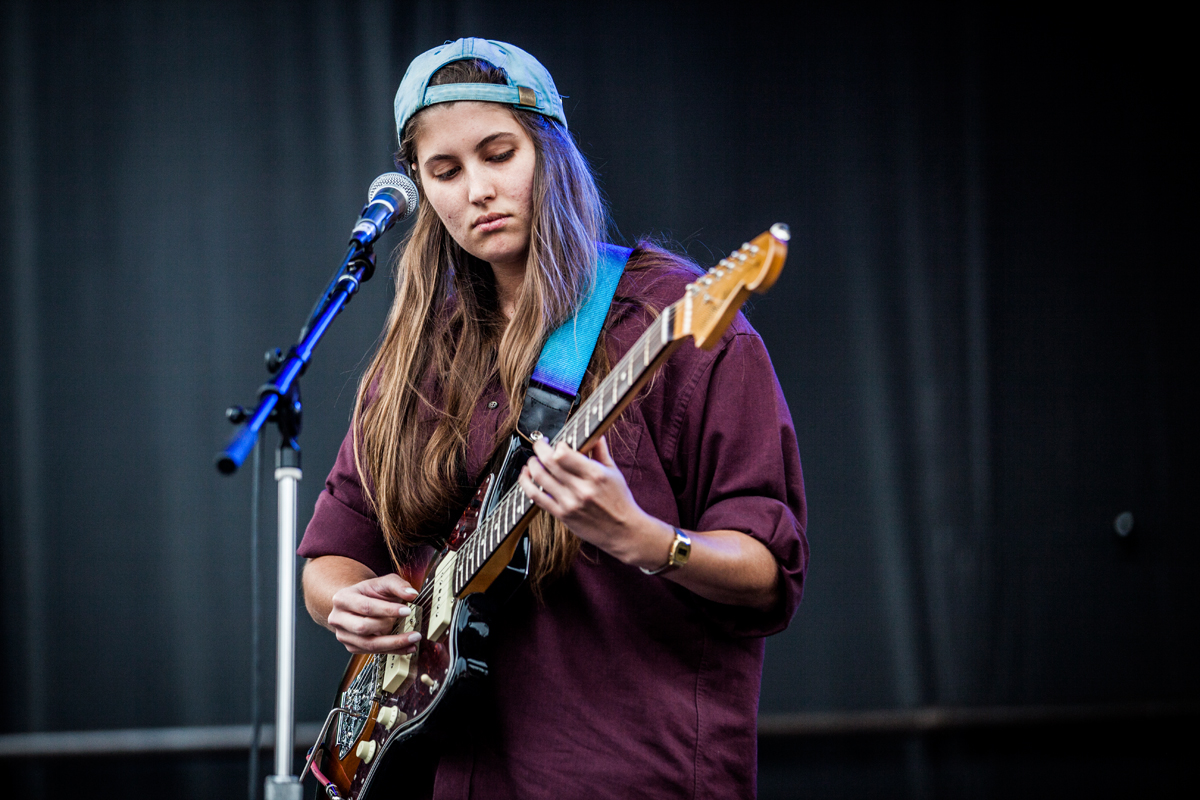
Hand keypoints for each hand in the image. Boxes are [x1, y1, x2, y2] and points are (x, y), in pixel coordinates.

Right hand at [326, 573, 422, 654]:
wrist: (358, 602)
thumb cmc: (370, 592)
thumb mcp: (382, 582)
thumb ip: (398, 585)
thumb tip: (412, 593)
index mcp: (342, 599)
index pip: (365, 606)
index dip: (387, 610)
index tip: (407, 611)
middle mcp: (338, 619)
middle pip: (363, 627)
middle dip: (388, 627)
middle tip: (410, 626)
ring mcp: (344, 635)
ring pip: (369, 645)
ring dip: (394, 644)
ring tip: (414, 639)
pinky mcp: (352, 647)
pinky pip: (373, 652)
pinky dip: (393, 650)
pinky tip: (408, 646)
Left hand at [518, 435, 671, 567]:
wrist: (623, 531)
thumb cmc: (620, 501)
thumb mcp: (614, 473)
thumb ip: (601, 452)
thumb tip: (594, 434)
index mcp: (595, 475)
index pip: (564, 454)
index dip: (557, 445)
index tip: (559, 443)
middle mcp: (581, 489)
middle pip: (548, 462)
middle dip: (540, 448)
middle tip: (540, 444)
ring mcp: (569, 503)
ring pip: (539, 478)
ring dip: (531, 464)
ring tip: (533, 460)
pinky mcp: (562, 515)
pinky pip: (536, 497)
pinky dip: (526, 483)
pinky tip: (526, 476)